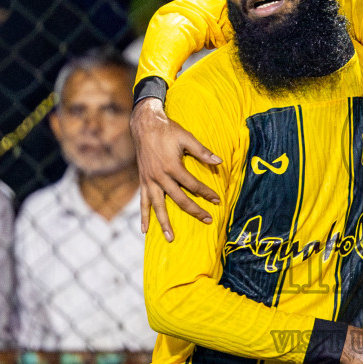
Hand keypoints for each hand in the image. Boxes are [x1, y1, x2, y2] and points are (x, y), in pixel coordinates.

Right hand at [132, 98, 221, 239]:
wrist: (144, 125)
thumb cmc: (167, 131)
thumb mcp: (186, 138)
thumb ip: (202, 152)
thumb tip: (219, 161)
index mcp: (172, 167)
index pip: (193, 185)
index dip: (207, 193)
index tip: (217, 200)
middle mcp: (160, 177)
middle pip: (179, 199)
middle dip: (194, 211)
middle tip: (208, 220)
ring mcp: (150, 181)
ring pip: (158, 206)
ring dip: (164, 223)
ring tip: (170, 238)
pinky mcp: (143, 182)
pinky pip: (142, 202)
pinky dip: (143, 216)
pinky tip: (144, 230)